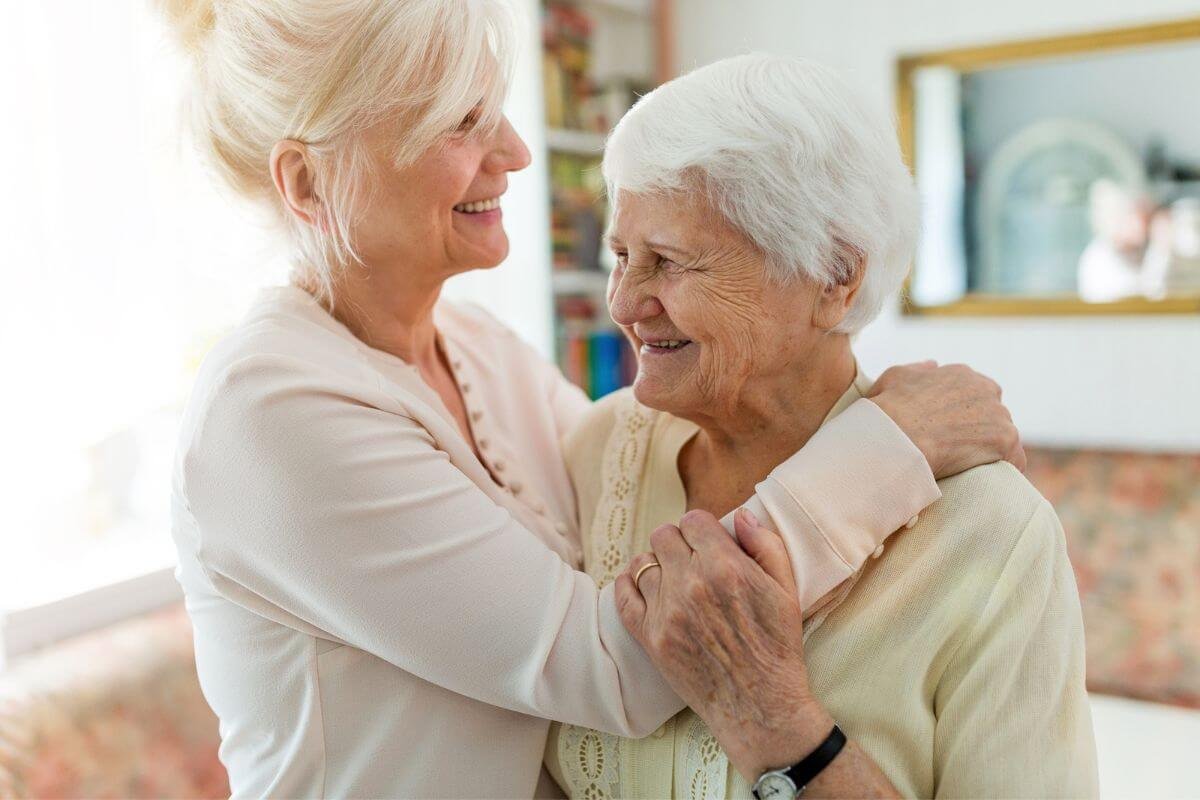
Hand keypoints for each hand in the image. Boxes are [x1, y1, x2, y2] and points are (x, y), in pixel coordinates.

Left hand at [614, 508, 833, 779]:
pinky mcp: (650, 637)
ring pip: (643, 563)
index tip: (708, 543)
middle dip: (679, 543)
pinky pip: (623, 595)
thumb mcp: (786, 591)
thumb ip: (766, 545)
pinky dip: (628, 585)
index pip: (694, 520)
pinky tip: (642, 587)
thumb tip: (741, 515)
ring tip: (672, 579)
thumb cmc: (778, 648)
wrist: (759, 707)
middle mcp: (691, 584)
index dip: (702, 529)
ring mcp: (666, 611)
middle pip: (663, 536)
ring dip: (657, 566)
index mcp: (725, 567)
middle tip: (690, 560)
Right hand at [866, 361, 1024, 478]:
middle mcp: (986, 388)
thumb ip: (917, 369)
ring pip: (1003, 435)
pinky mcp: (1006, 439)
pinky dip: (1004, 468)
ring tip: (969, 468)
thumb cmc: (889, 410)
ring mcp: (998, 414)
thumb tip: (933, 366)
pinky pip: (1015, 458)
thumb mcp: (896, 376)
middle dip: (979, 430)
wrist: (897, 438)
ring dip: (991, 450)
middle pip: (992, 413)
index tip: (949, 430)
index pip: (974, 394)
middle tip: (958, 451)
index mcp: (962, 375)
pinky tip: (986, 478)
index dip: (962, 414)